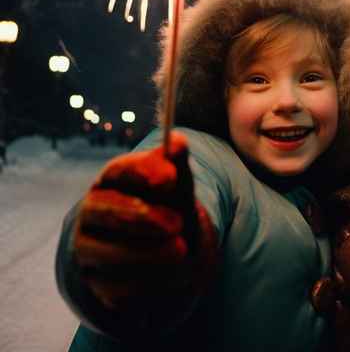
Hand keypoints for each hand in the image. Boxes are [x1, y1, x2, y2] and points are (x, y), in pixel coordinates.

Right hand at [73, 132, 214, 312]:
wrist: (173, 251)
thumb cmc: (171, 209)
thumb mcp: (178, 190)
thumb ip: (177, 168)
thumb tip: (179, 142)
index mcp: (112, 182)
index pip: (118, 171)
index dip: (141, 172)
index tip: (170, 177)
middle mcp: (92, 213)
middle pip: (101, 210)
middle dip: (141, 216)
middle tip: (177, 223)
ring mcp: (89, 249)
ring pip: (106, 252)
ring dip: (148, 252)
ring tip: (182, 250)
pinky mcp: (98, 284)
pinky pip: (116, 285)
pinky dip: (150, 280)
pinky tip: (177, 272)